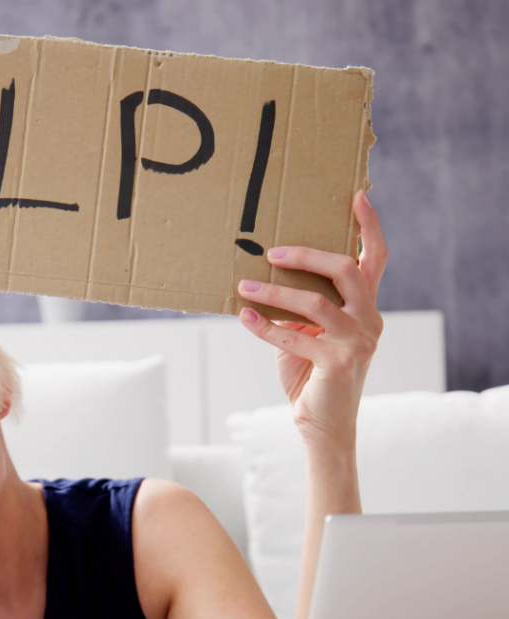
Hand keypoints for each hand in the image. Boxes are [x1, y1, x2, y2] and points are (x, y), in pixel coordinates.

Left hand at [235, 191, 387, 448]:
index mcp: (366, 308)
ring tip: (243, 285)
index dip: (369, 227)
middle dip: (306, 255)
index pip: (374, 259)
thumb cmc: (309, 373)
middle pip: (345, 270)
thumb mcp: (306, 333)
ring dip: (275, 292)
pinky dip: (266, 326)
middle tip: (270, 251)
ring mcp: (357, 342)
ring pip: (316, 302)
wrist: (321, 423)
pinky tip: (245, 318)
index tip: (357, 195)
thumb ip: (299, 306)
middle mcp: (369, 320)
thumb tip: (263, 275)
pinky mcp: (338, 363)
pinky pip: (296, 337)